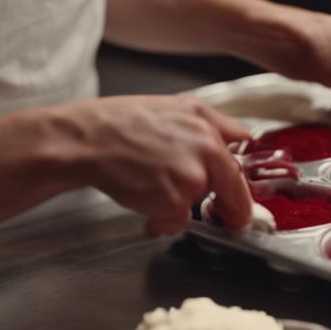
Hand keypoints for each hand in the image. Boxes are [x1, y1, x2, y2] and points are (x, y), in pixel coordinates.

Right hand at [43, 96, 251, 235]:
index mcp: (209, 131)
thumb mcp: (178, 107)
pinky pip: (176, 222)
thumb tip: (243, 138)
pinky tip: (144, 200)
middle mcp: (206, 154)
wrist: (87, 140)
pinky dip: (161, 220)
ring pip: (197, 207)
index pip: (240, 168)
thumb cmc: (123, 122)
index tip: (235, 200)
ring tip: (153, 188)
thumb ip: (217, 123)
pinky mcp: (173, 203)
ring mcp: (191, 180)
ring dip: (179, 207)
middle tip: (216, 215)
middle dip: (226, 210)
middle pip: (234, 195)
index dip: (239, 189)